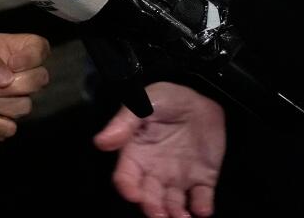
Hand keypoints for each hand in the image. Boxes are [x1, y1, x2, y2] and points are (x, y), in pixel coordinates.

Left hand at [0, 33, 49, 139]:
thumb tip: (6, 78)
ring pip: (23, 106)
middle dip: (12, 85)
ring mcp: (4, 101)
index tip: (11, 62)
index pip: (39, 49)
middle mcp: (10, 75)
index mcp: (4, 50)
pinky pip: (8, 128)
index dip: (31, 56)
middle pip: (39, 79)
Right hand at [94, 82, 225, 217]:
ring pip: (173, 204)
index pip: (126, 178)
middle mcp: (154, 171)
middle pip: (149, 197)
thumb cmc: (165, 99)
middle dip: (153, 209)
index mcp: (135, 155)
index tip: (134, 195)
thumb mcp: (143, 104)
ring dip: (176, 214)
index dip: (127, 188)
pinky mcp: (203, 179)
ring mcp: (178, 177)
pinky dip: (202, 207)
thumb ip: (124, 123)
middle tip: (159, 215)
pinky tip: (202, 209)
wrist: (200, 98)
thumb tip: (100, 143)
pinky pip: (201, 199)